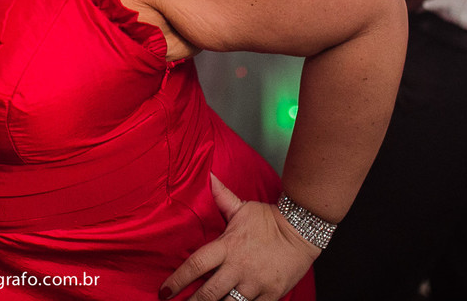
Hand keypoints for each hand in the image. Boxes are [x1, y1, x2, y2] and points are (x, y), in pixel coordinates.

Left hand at [159, 175, 318, 300]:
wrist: (302, 231)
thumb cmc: (269, 219)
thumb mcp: (243, 208)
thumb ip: (222, 197)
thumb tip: (209, 176)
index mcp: (227, 247)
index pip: (196, 265)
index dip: (178, 280)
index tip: (164, 291)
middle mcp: (238, 267)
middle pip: (209, 292)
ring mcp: (255, 284)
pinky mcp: (271, 295)